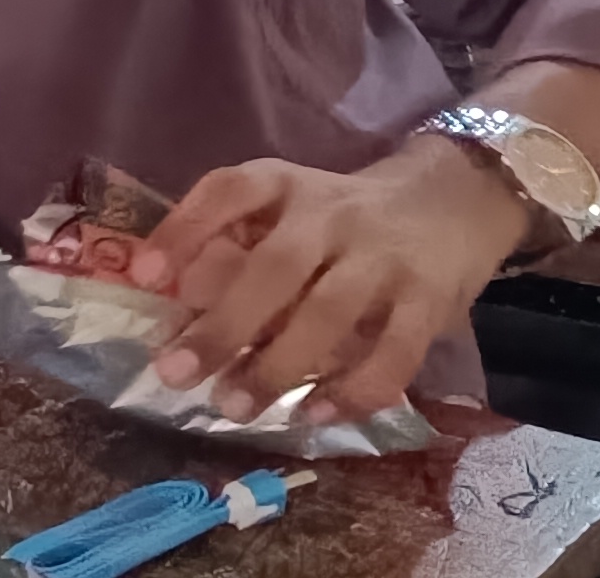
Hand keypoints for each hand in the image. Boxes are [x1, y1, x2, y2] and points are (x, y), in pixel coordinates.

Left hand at [129, 137, 534, 422]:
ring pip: (328, 313)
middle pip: (274, 268)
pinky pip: (393, 353)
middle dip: (222, 326)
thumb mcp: (291, 212)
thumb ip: (238, 251)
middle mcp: (333, 214)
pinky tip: (315, 413)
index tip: (143, 275)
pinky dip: (353, 390)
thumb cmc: (346, 220)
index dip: (184, 228)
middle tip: (175, 375)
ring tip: (235, 406)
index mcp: (288, 185)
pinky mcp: (430, 300)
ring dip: (277, 366)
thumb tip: (175, 313)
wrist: (456, 198)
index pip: (230, 190)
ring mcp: (384, 257)